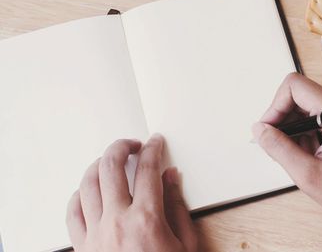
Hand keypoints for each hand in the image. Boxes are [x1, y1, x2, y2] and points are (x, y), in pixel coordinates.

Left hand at [66, 135, 197, 251]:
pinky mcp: (83, 247)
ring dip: (98, 164)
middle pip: (111, 167)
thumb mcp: (186, 244)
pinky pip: (72, 211)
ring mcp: (96, 234)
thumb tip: (170, 177)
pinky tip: (89, 190)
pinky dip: (79, 194)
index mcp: (147, 220)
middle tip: (131, 144)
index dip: (153, 149)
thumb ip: (177, 207)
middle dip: (121, 146)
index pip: (148, 169)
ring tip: (109, 161)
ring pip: (87, 184)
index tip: (155, 142)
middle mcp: (117, 222)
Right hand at [252, 73, 321, 224]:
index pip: (294, 86)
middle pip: (300, 94)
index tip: (269, 130)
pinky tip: (316, 156)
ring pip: (310, 106)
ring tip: (304, 157)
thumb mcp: (309, 175)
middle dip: (285, 120)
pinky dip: (311, 133)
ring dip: (298, 129)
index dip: (275, 107)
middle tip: (281, 148)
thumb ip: (279, 148)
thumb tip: (259, 130)